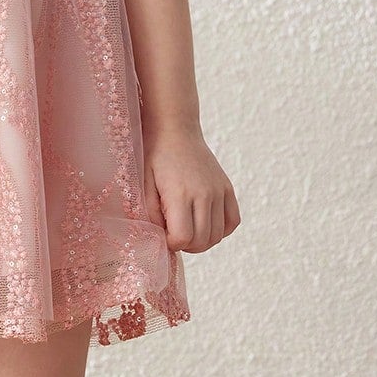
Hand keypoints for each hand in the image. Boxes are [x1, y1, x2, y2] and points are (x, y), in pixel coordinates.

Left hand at [142, 125, 239, 253]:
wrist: (175, 131)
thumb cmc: (154, 158)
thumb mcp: (144, 186)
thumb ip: (151, 215)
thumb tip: (161, 238)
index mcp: (180, 194)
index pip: (182, 238)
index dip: (171, 243)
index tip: (163, 234)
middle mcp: (204, 194)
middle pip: (202, 241)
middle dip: (185, 245)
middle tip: (174, 235)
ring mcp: (219, 191)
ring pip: (218, 235)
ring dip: (202, 241)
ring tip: (188, 231)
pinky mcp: (227, 188)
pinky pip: (232, 221)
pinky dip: (221, 230)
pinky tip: (206, 225)